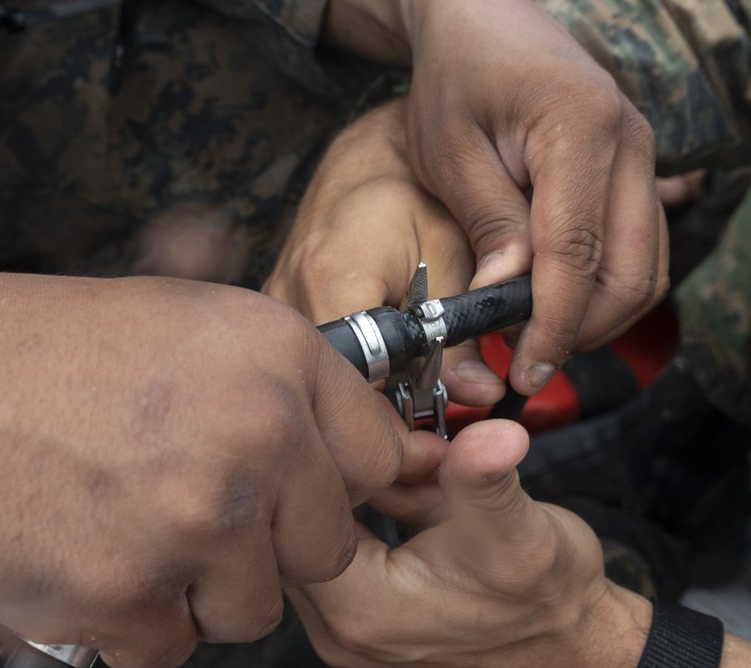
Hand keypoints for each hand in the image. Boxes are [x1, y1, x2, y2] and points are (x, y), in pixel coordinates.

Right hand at [0, 251, 404, 667]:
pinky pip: (169, 647)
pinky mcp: (126, 593)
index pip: (378, 461)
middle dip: (269, 548)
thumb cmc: (60, 351)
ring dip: (201, 593)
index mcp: (283, 362)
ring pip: (250, 612)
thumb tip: (381, 454)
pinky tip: (95, 560)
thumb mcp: (202, 323)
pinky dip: (133, 623)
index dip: (333, 485)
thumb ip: (295, 388)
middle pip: (325, 553)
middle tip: (198, 517)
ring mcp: (193, 522)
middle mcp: (255, 438)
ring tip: (137, 534)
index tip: (297, 494)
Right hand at [265, 100, 505, 407]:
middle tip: (431, 425)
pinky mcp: (276, 319)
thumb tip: (478, 395)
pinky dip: (348, 387)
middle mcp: (285, 299)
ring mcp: (272, 312)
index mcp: (329, 277)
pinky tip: (380, 383)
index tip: (439, 429)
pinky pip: (309, 372)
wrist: (374, 155)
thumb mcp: (457, 255)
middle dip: (384, 425)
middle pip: (329, 397)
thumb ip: (466, 328)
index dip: (400, 420)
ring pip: (315, 391)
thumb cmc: (420, 191)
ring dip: (363, 410)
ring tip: (408, 404)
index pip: (354, 386)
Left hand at [289, 419, 649, 667]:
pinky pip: (342, 537)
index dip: (334, 454)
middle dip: (345, 463)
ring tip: (415, 462)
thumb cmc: (550, 597)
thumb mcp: (520, 528)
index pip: (294, 510)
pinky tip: (413, 483)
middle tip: (401, 435)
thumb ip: (486, 479)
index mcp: (357, 611)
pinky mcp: (360, 605)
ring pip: (317, 523)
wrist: (575, 641)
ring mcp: (343, 618)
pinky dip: (370, 501)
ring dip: (359, 480)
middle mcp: (334, 624)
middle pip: (296, 517)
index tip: (382, 427)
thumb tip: (490, 435)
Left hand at [322, 0, 669, 393]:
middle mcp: (632, 141)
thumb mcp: (451, 150)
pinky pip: (643, 248)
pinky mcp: (640, 171)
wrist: (488, 20)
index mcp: (580, 127)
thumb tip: (507, 300)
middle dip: (583, 332)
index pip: (578, 254)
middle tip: (528, 361)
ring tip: (541, 338)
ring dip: (601, 317)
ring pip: (649, 267)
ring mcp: (645, 155)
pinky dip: (609, 288)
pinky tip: (562, 305)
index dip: (555, 325)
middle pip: (631, 271)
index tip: (526, 371)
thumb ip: (489, 223)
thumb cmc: (458, 78)